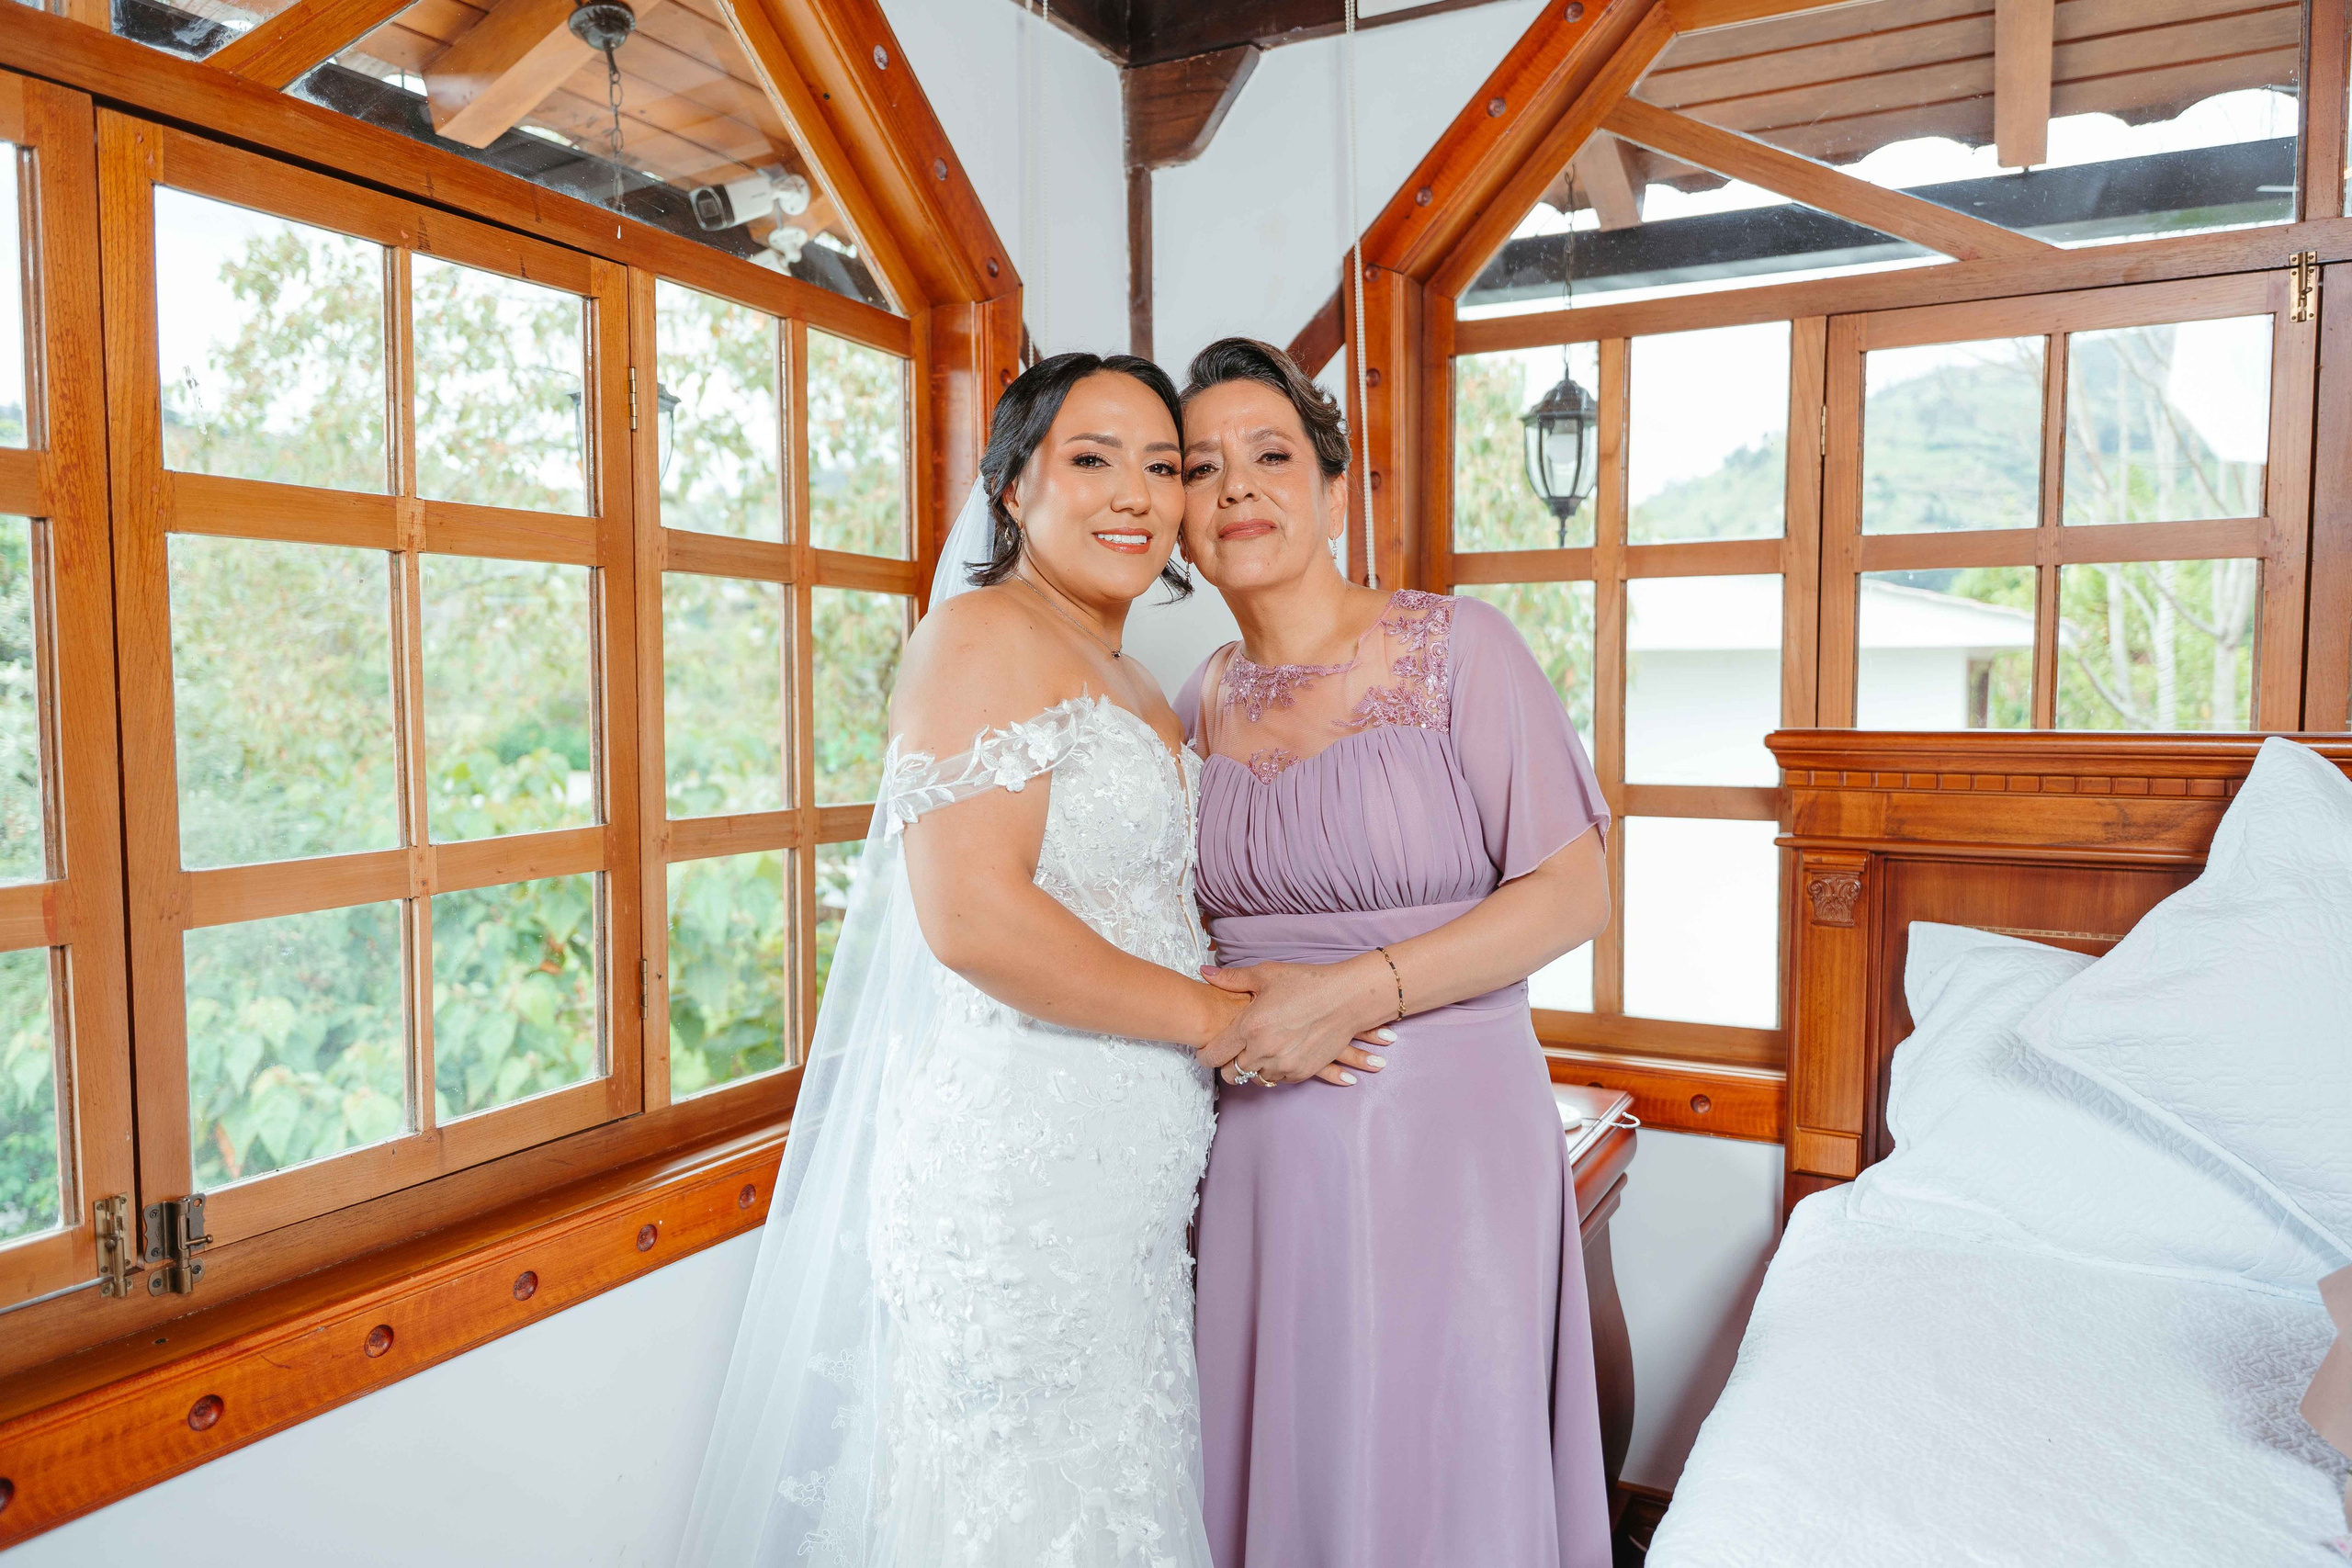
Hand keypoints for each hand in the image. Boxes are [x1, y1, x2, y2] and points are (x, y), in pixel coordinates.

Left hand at [1198, 959, 1396, 1088]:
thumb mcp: (1267, 974)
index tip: (1206, 1051)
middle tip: (1231, 1053)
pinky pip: (1277, 1080)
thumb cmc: (1307, 983)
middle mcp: (1263, 1051)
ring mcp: (1283, 1065)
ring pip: (1253, 1079)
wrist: (1347, 999)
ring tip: (1257, 1051)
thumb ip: (1231, 979)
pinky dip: (1273, 1070)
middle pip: (1230, 1074)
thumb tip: (1204, 973)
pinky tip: (1277, 1054)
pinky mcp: (1301, 1073)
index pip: (1213, 1055)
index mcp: (1250, 1027)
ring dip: (1251, 1068)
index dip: (1205, 1055)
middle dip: (1227, 1065)